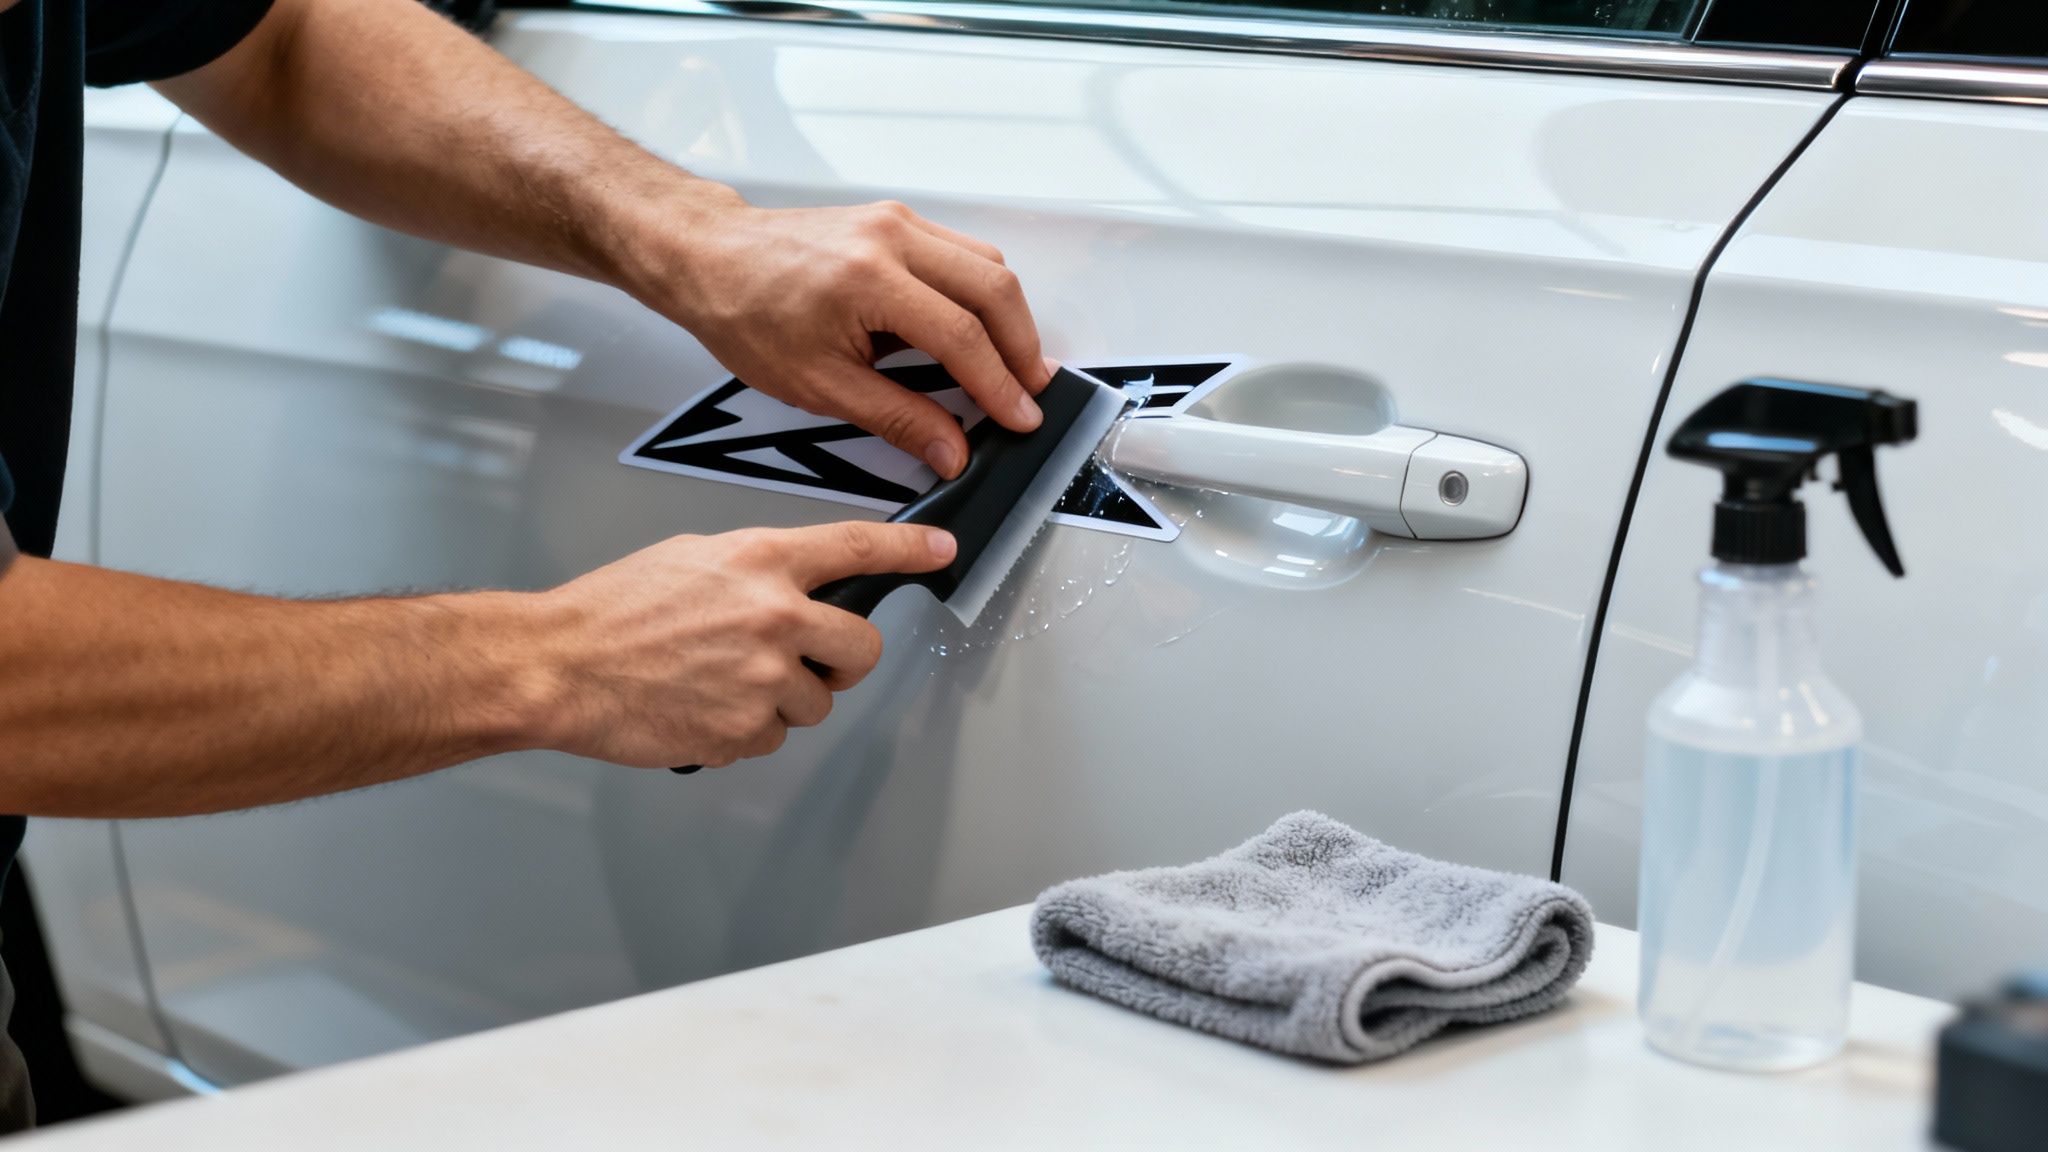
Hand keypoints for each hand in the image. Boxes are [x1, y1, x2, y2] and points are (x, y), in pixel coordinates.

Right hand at [529, 522, 955, 769]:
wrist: (559, 664)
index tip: (942, 552)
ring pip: (817, 701)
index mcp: (761, 561)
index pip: (858, 548)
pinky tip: (702, 707)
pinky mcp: (745, 730)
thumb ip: (755, 571)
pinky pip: (773, 737)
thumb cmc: (613, 609)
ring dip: (784, 699)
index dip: (911, 551)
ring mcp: (764, 677)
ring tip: (721, 681)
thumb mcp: (693, 558)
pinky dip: (747, 730)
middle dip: (845, 659)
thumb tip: (793, 589)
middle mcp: (775, 615)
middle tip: (812, 659)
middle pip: (863, 647)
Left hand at [632, 191, 1051, 478]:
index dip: (999, 384)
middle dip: (1022, 348)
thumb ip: (897, 417)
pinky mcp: (896, 220)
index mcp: (869, 280)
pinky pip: (963, 251)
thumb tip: (952, 449)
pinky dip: (982, 293)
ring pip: (988, 264)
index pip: (961, 335)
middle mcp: (892, 238)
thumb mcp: (819, 384)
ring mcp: (897, 221)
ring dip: (1009, 318)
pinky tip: (978, 330)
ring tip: (1012, 367)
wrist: (711, 258)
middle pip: (994, 289)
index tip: (1021, 418)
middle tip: (1030, 395)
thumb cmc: (748, 315)